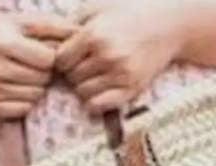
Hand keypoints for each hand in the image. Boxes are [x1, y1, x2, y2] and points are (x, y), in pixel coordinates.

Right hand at [0, 14, 76, 118]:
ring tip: (23, 75)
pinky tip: (15, 88)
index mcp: (2, 42)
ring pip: (33, 97)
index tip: (42, 53)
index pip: (46, 60)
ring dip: (35, 88)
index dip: (50, 58)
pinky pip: (21, 110)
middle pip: (41, 80)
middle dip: (43, 73)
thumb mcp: (20, 21)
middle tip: (32, 65)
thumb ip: (52, 26)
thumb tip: (81, 33)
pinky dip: (24, 101)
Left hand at [54, 0, 185, 114]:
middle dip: (73, 73)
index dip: (62, 60)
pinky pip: (99, 105)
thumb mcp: (100, 6)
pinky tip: (99, 91)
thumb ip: (74, 21)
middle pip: (71, 77)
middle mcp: (107, 56)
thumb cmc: (131, 11)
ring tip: (94, 75)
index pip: (61, 60)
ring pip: (83, 93)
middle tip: (84, 66)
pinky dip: (94, 102)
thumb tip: (45, 39)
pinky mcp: (132, 88)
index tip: (71, 56)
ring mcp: (121, 74)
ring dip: (84, 87)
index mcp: (95, 34)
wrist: (170, 23)